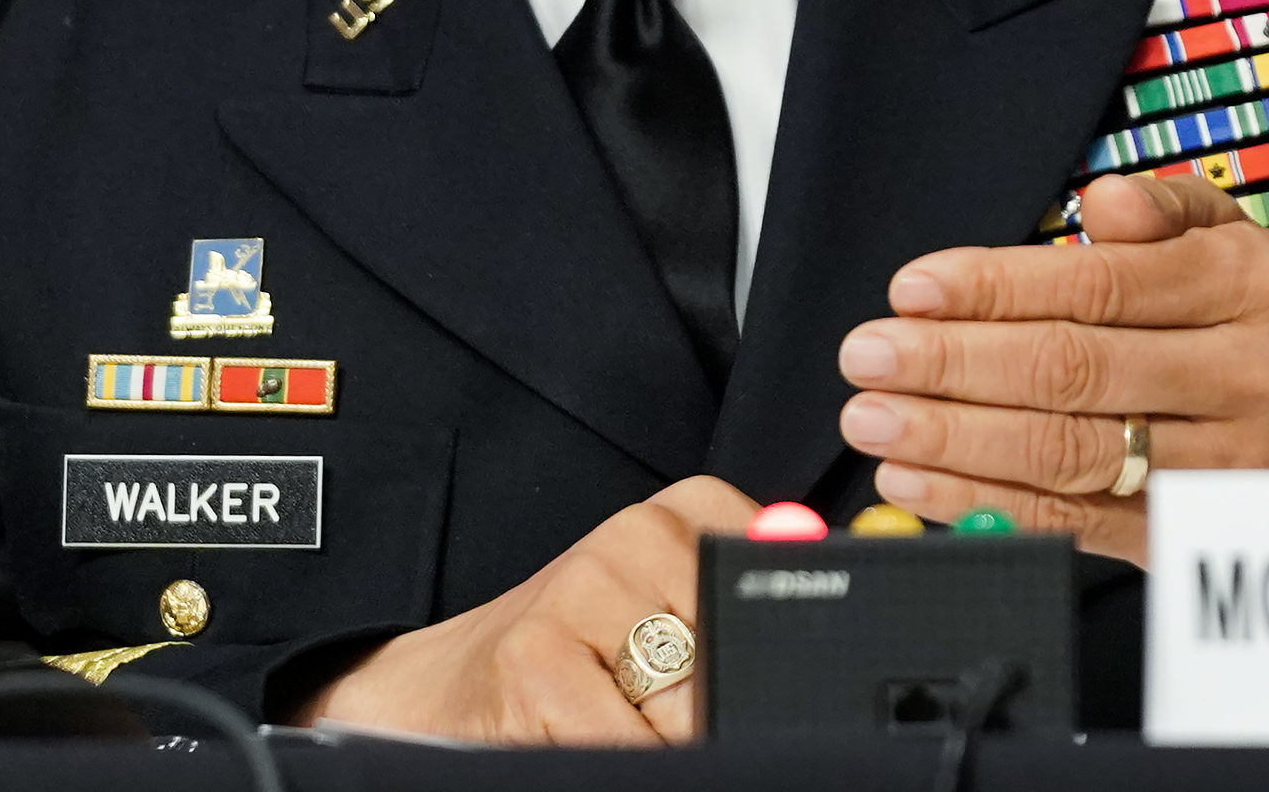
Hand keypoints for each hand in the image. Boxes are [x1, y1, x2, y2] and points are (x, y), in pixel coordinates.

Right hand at [295, 474, 758, 744]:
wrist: (447, 684)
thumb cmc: (574, 654)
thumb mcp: (670, 611)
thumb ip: (744, 610)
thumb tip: (822, 645)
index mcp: (687, 511)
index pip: (778, 589)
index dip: (766, 661)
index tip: (746, 682)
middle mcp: (634, 533)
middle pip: (735, 657)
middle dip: (714, 710)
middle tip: (664, 710)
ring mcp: (580, 589)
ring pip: (687, 709)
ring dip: (664, 739)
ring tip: (621, 719)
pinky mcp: (535, 660)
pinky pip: (627, 745)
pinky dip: (623, 757)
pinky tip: (583, 735)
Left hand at [836, 173, 1268, 564]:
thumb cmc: (1255, 323)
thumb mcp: (1234, 239)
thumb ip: (1165, 208)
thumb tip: (1103, 201)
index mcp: (1250, 285)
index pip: (1102, 285)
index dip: (997, 287)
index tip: (912, 287)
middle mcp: (1246, 377)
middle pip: (1075, 372)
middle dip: (953, 363)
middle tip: (867, 355)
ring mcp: (1221, 469)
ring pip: (1066, 454)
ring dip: (953, 439)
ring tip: (875, 417)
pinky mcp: (1188, 536)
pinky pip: (1072, 522)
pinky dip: (982, 503)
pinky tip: (918, 478)